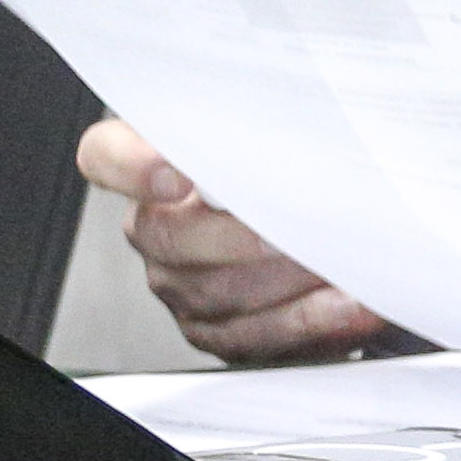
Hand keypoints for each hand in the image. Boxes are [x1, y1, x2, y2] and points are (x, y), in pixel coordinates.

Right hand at [75, 116, 392, 362]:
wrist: (322, 227)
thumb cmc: (297, 169)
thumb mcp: (284, 136)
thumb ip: (276, 129)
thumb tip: (311, 126)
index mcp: (157, 164)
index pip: (107, 155)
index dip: (131, 166)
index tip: (178, 176)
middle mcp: (155, 227)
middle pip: (169, 236)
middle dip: (243, 237)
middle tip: (302, 227)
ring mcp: (178, 283)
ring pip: (218, 291)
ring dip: (291, 279)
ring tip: (350, 264)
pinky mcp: (214, 329)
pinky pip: (252, 334)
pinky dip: (311, 320)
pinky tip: (353, 304)